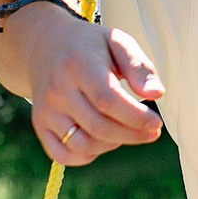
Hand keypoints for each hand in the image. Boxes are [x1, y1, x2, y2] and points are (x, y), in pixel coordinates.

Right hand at [6, 0, 165, 165]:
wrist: (46, 44)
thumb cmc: (90, 46)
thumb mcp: (118, 42)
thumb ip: (139, 67)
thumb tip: (156, 94)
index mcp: (79, 65)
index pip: (108, 100)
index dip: (135, 117)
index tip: (156, 122)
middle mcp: (58, 90)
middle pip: (99, 127)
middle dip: (132, 134)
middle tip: (152, 132)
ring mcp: (46, 110)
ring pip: (83, 145)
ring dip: (113, 145)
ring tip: (129, 132)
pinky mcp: (40, 125)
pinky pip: (63, 155)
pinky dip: (87, 156)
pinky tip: (104, 141)